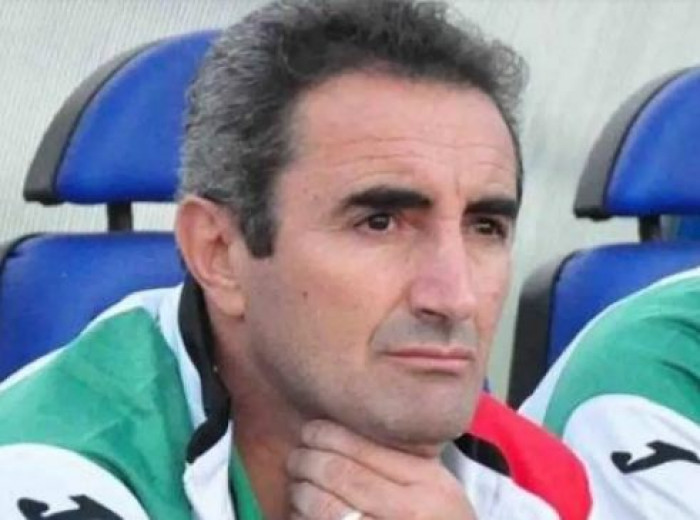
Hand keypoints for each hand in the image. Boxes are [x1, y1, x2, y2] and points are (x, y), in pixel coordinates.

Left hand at [286, 420, 475, 519]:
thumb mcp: (438, 486)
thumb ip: (405, 458)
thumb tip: (346, 428)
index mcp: (428, 483)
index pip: (364, 447)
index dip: (328, 434)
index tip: (311, 430)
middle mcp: (408, 512)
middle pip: (339, 473)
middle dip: (307, 460)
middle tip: (297, 457)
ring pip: (323, 507)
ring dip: (301, 492)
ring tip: (298, 485)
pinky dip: (302, 519)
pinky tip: (302, 514)